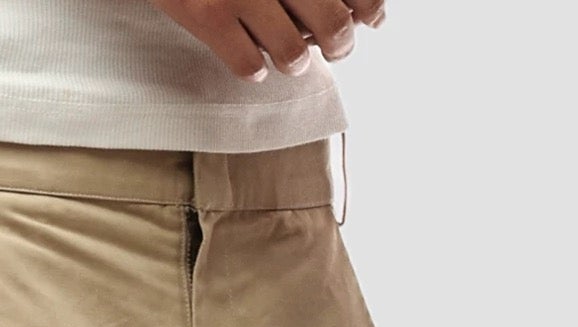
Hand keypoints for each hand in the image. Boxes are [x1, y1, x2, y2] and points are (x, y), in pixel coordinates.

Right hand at [147, 0, 386, 80]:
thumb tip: (354, 6)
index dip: (369, 8)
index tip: (370, 17)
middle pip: (332, 25)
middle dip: (339, 44)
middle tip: (334, 48)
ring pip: (292, 53)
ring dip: (294, 61)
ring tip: (288, 55)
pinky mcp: (207, 16)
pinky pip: (248, 65)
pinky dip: (254, 70)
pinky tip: (251, 58)